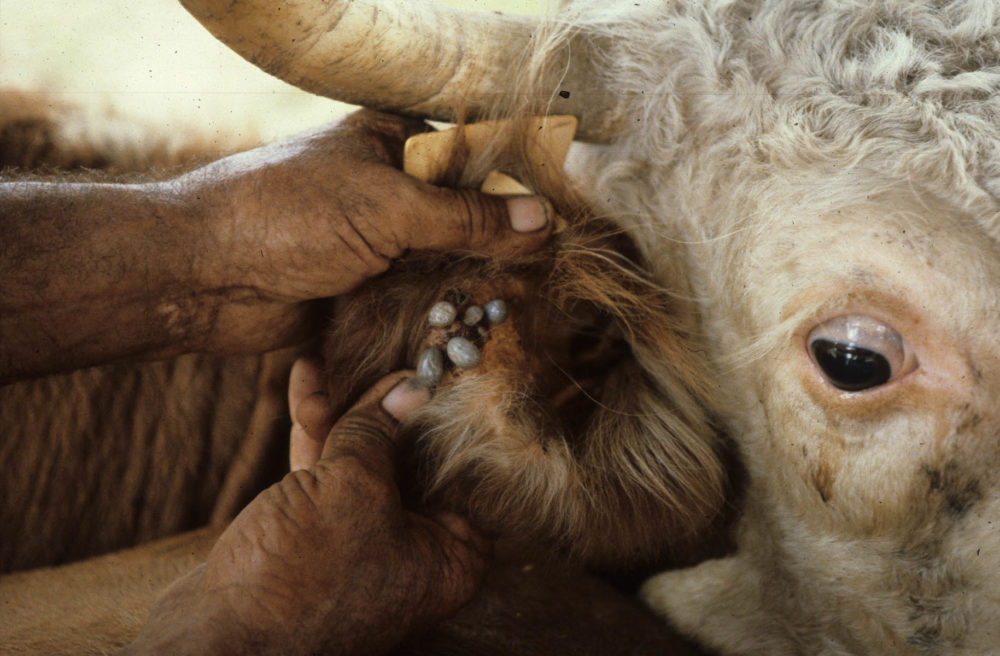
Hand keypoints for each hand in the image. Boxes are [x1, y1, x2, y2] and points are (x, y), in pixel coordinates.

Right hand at [124, 371, 490, 655]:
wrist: (218, 640)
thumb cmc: (304, 577)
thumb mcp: (353, 488)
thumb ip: (381, 431)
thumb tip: (412, 386)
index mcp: (451, 555)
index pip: (465, 471)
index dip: (453, 417)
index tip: (447, 365)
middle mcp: (415, 549)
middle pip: (413, 459)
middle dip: (389, 403)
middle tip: (383, 350)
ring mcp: (363, 540)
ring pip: (365, 460)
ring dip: (345, 409)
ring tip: (333, 357)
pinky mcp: (317, 533)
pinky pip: (326, 472)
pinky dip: (317, 430)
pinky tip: (308, 380)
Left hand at [181, 109, 552, 352]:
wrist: (198, 277)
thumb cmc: (286, 217)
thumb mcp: (388, 209)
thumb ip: (466, 218)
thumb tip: (540, 220)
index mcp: (390, 143)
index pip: (471, 162)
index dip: (514, 193)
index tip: (556, 227)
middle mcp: (385, 189)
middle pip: (460, 218)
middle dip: (496, 248)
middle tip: (543, 278)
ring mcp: (372, 242)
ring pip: (439, 263)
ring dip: (468, 287)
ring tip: (515, 310)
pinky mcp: (359, 289)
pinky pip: (413, 300)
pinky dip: (438, 314)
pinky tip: (472, 330)